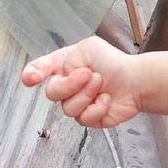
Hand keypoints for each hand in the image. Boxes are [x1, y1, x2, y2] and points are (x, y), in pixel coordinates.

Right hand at [22, 39, 146, 127]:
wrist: (136, 81)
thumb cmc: (114, 63)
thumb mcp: (88, 48)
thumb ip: (67, 59)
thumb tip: (63, 76)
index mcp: (62, 67)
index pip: (37, 71)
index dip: (31, 75)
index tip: (32, 78)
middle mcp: (66, 86)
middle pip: (51, 93)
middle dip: (71, 84)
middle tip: (89, 74)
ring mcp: (76, 103)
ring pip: (67, 108)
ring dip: (87, 94)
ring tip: (101, 84)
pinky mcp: (87, 118)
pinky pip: (83, 118)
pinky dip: (98, 107)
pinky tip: (106, 99)